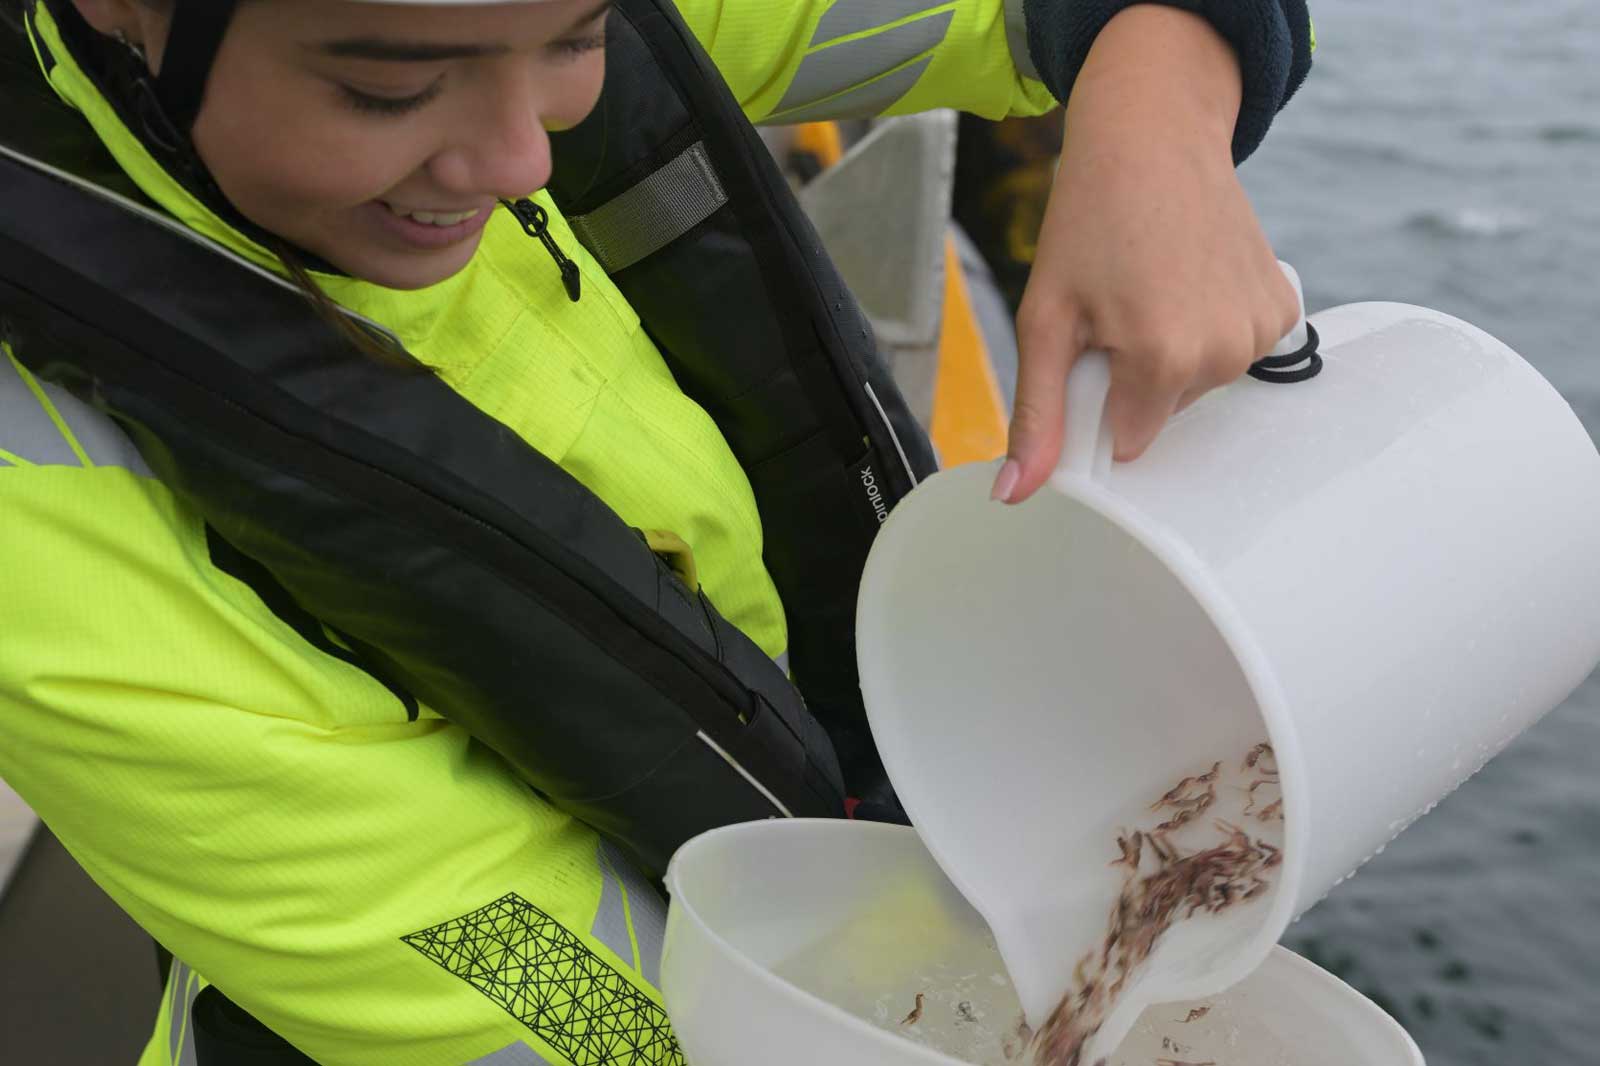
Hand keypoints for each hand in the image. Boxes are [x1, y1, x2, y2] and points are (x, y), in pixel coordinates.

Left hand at [992, 6, 1300, 503]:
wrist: (1152, 136)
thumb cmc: (1090, 221)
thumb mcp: (1044, 320)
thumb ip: (1037, 416)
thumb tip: (1013, 495)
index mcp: (1163, 360)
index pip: (1126, 439)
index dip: (1097, 401)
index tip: (1090, 348)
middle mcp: (1223, 352)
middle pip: (1161, 411)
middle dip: (1133, 375)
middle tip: (1116, 307)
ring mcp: (1260, 329)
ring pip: (1199, 384)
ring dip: (1171, 351)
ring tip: (1152, 286)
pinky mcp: (1283, 306)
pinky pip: (1236, 351)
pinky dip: (1210, 327)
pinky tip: (1190, 279)